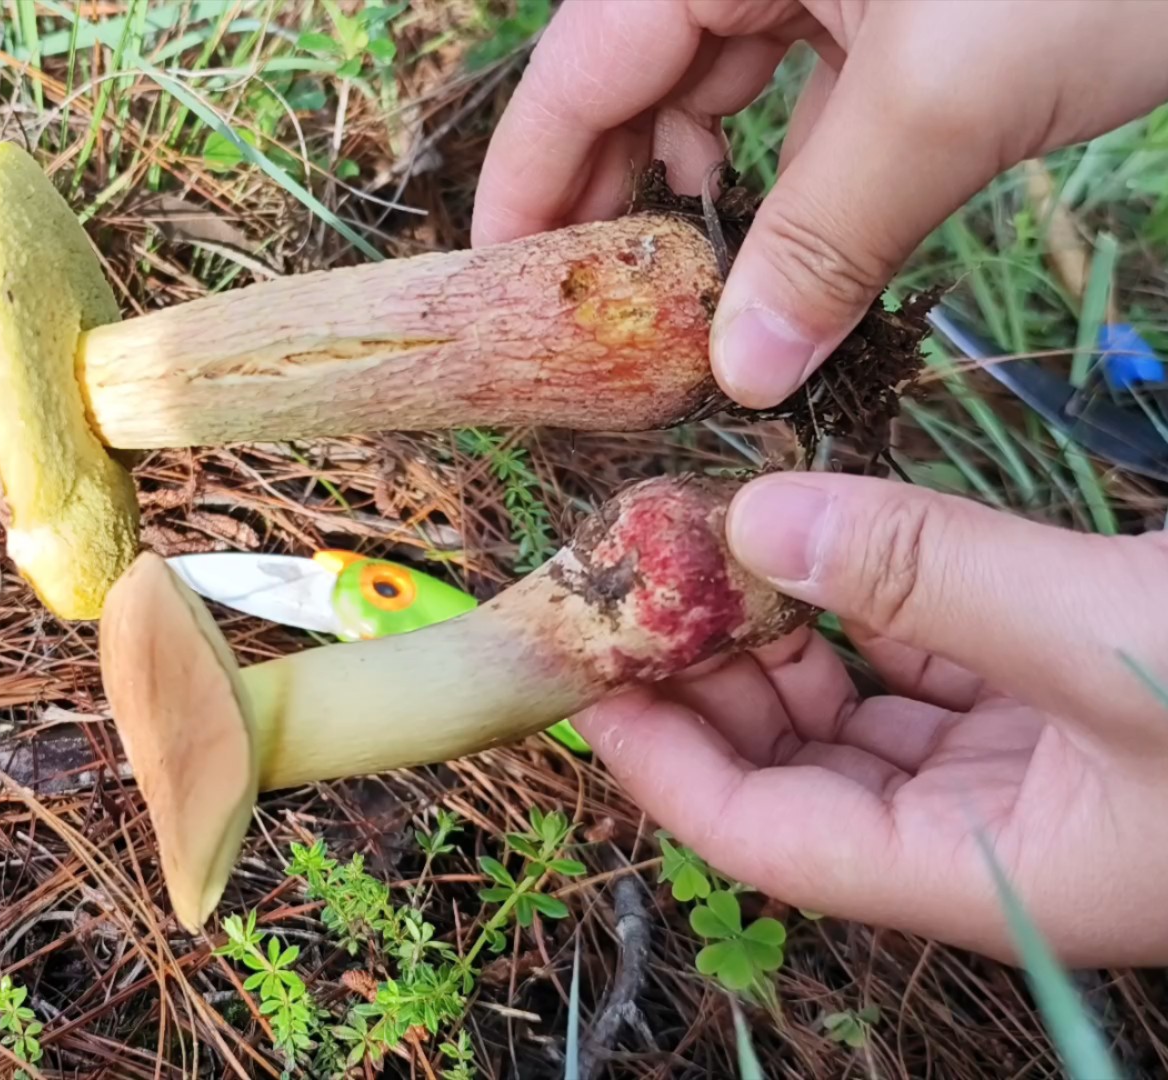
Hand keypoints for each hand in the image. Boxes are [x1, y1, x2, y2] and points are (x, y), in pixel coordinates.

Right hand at [472, 0, 1167, 407]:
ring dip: (711, 198)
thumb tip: (742, 375)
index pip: (582, 61)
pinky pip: (812, 90)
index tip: (500, 287)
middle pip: (641, 73)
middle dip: (622, 199)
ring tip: (693, 305)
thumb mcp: (946, 102)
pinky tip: (787, 252)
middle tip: (600, 325)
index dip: (531, 176)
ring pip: (725, 86)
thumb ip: (823, 239)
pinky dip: (796, 174)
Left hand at [572, 473, 1167, 964]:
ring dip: (787, 637)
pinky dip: (878, 608)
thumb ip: (928, 576)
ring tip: (713, 548)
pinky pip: (934, 667)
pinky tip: (829, 543)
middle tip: (638, 581)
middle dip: (710, 680)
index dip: (659, 756)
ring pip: (862, 715)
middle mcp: (994, 837)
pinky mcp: (1071, 708)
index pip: (763, 835)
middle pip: (797, 772)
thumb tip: (753, 520)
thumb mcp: (1106, 636)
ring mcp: (1034, 774)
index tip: (582, 669)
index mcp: (983, 875)